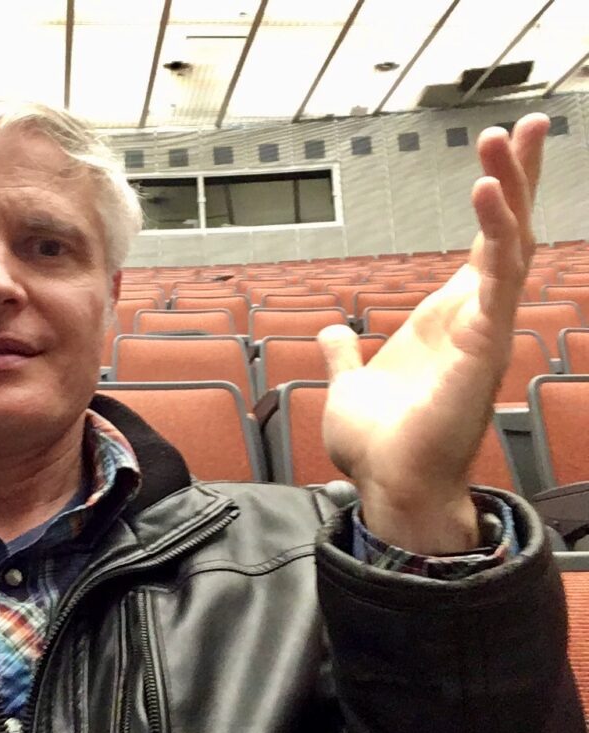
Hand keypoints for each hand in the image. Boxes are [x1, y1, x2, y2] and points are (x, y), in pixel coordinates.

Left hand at [317, 113, 550, 553]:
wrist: (386, 487)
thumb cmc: (379, 445)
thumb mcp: (350, 385)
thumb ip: (345, 355)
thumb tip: (331, 332)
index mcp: (447, 321)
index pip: (482, 248)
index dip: (496, 201)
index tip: (498, 155)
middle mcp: (473, 320)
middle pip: (507, 236)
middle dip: (516, 179)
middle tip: (521, 125)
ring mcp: (483, 333)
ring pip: (509, 249)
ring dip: (508, 191)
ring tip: (501, 141)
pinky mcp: (481, 349)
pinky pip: (495, 282)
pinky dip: (494, 237)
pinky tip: (486, 194)